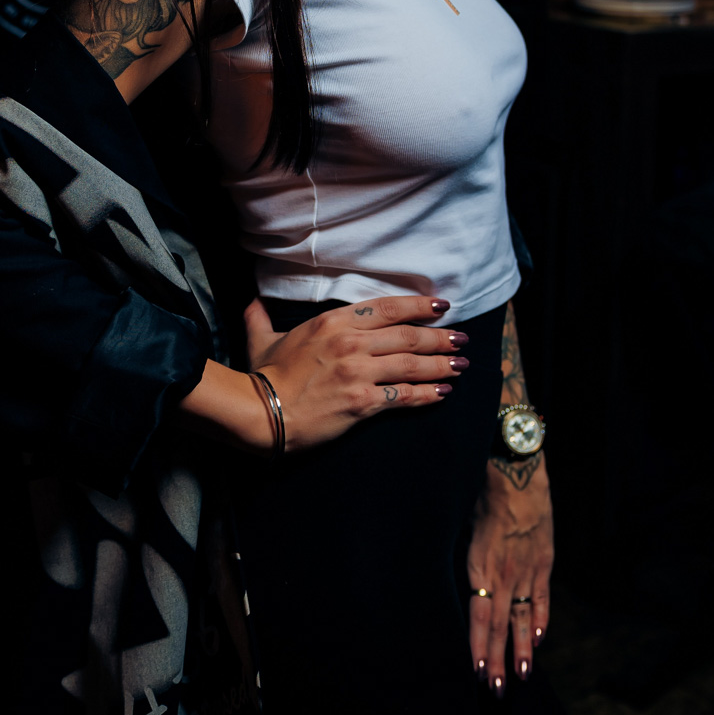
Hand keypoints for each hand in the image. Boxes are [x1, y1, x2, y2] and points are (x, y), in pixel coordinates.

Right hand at [244, 294, 467, 452]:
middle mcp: (351, 342)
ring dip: (442, 364)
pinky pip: (404, 395)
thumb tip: (251, 302)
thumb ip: (260, 317)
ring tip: (461, 364)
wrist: (261, 412)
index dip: (419, 306)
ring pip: (412, 364)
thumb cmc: (263, 375)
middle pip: (408, 336)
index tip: (442, 307)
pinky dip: (427, 394)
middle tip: (462, 338)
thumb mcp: (262, 338)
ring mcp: (359, 372)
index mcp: (333, 322)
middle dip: (440, 337)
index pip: (388, 308)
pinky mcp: (363, 401)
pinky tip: (442, 393)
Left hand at [467, 455, 553, 694]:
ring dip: (521, 650)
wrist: (516, 468)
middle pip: (499, 625)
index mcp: (479, 564)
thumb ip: (465, 558)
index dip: (478, 646)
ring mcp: (527, 568)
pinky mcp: (544, 561)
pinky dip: (540, 621)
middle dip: (498, 660)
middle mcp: (504, 572)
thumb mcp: (462, 525)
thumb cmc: (480, 492)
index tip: (478, 672)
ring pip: (522, 617)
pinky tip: (536, 641)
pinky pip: (542, 597)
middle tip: (497, 690)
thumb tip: (459, 582)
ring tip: (522, 677)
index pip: (479, 616)